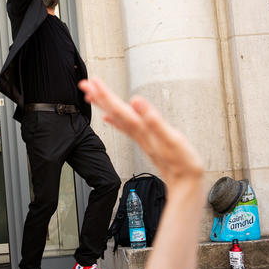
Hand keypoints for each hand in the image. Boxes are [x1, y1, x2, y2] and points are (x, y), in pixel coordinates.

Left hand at [79, 78, 203, 186]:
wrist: (185, 187)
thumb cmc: (182, 164)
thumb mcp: (172, 139)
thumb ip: (153, 120)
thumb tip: (136, 101)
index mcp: (142, 129)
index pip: (119, 108)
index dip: (106, 95)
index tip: (93, 82)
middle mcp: (138, 132)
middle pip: (114, 112)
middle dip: (99, 97)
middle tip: (83, 84)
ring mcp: (140, 137)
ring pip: (117, 118)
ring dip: (104, 105)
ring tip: (91, 95)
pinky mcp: (145, 141)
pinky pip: (125, 128)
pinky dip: (115, 120)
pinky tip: (108, 118)